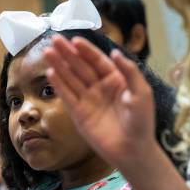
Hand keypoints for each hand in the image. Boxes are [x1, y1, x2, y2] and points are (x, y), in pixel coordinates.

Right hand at [44, 35, 155, 167]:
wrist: (132, 149)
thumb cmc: (142, 121)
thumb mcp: (141, 93)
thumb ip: (129, 72)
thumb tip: (114, 53)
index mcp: (115, 79)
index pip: (97, 60)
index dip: (86, 50)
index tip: (74, 40)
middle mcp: (99, 87)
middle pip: (80, 66)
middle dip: (67, 53)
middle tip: (54, 40)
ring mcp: (87, 100)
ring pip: (70, 79)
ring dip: (59, 65)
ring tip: (47, 53)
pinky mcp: (78, 113)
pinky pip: (67, 96)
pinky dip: (59, 85)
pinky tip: (50, 73)